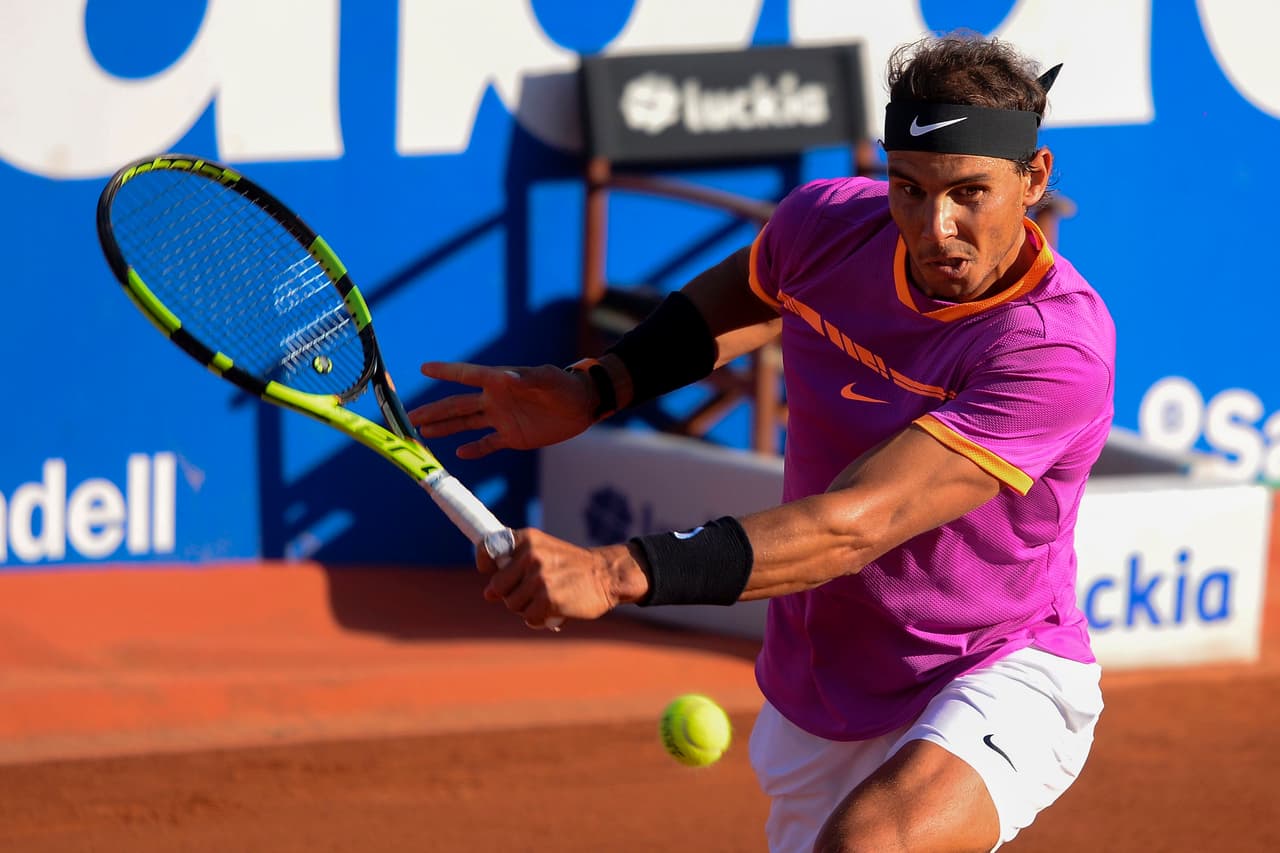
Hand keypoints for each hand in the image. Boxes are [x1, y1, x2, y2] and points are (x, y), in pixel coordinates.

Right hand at [409, 362, 594, 458]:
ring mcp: (502, 419)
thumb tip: (504, 376)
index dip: (446, 371)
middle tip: (409, 417)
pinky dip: (475, 449)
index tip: (425, 368)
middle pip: (458, 405)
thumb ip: (527, 379)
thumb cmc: (565, 386)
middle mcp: (496, 400)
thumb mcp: (548, 380)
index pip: (467, 376)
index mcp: (500, 382)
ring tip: (423, 432)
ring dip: (445, 428)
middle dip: (434, 411)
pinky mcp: (513, 436)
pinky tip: (459, 453)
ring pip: (466, 424)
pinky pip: (488, 443)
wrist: (583, 404)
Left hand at [476, 529, 649, 627]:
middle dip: (510, 594)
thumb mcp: (544, 552)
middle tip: (531, 591)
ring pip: (512, 604)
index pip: (488, 547)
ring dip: (527, 607)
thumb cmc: (571, 566)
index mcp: (527, 539)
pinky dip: (539, 618)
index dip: (484, 562)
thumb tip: (488, 594)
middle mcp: (530, 555)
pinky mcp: (548, 599)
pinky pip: (529, 617)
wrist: (606, 574)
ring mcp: (539, 577)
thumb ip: (515, 568)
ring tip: (547, 599)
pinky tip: (554, 610)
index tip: (488, 570)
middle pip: (497, 586)